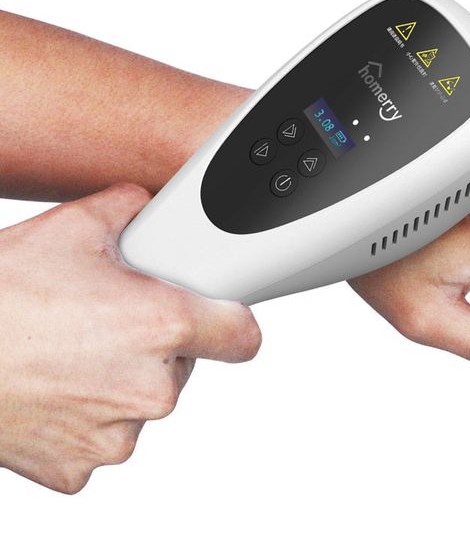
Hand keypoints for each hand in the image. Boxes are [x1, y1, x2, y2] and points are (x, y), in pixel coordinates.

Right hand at [0, 184, 260, 492]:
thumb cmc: (2, 295)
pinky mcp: (82, 466)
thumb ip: (130, 209)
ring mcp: (117, 435)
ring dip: (123, 378)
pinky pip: (105, 433)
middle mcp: (150, 388)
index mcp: (163, 326)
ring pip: (144, 400)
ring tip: (76, 350)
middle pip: (185, 364)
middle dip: (159, 343)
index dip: (233, 323)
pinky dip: (89, 413)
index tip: (223, 318)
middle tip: (114, 321)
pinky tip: (58, 385)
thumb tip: (146, 205)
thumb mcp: (73, 227)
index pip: (243, 336)